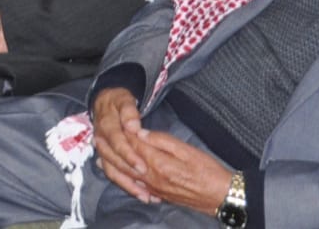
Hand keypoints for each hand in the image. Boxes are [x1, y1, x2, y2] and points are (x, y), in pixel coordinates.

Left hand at [92, 88, 232, 212]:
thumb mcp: (186, 149)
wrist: (220, 196)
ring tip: (100, 156)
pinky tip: (120, 175)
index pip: (133, 145)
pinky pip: (136, 187)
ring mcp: (154, 189)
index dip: (122, 133)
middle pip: (124, 162)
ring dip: (112, 165)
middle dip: (110, 149)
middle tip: (97, 137)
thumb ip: (162, 140)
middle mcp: (151, 178)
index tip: (112, 122)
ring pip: (126, 176)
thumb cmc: (207, 171)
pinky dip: (124, 180)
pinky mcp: (159, 195)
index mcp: (158, 163)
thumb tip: (140, 132)